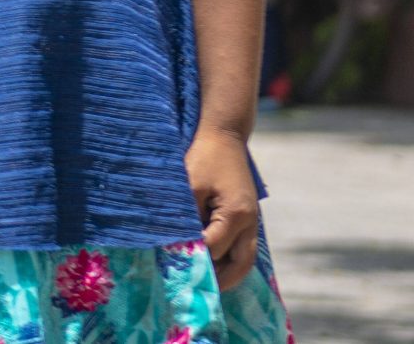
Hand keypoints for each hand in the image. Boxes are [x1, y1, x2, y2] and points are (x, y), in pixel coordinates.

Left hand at [187, 128, 260, 287]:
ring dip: (229, 274)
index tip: (175, 268)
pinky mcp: (248, 216)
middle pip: (240, 264)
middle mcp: (249, 221)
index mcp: (235, 213)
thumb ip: (186, 214)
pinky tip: (214, 263)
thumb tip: (179, 241)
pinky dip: (232, 260)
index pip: (214, 247)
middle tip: (197, 290)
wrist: (224, 135)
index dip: (195, 258)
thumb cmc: (203, 156)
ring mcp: (252, 220)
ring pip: (246, 259)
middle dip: (220, 279)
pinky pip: (244, 247)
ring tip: (206, 283)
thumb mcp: (189, 183)